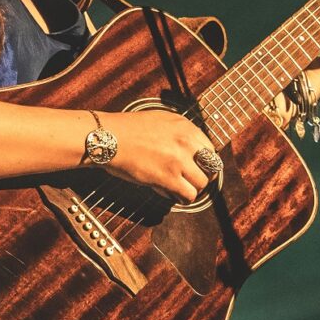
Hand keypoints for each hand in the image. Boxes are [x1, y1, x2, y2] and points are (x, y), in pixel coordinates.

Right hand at [99, 109, 215, 203]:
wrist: (108, 137)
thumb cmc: (127, 130)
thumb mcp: (160, 120)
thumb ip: (179, 132)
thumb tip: (190, 149)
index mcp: (186, 127)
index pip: (210, 149)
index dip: (204, 162)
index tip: (197, 169)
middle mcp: (186, 142)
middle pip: (211, 167)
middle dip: (202, 177)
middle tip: (191, 182)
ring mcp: (178, 160)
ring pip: (202, 184)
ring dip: (192, 189)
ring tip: (181, 190)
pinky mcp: (167, 177)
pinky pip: (188, 194)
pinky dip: (182, 198)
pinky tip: (173, 195)